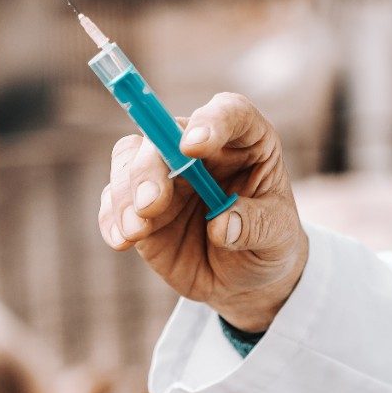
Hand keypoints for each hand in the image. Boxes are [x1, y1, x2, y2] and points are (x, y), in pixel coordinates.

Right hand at [98, 93, 307, 332]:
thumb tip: (221, 225)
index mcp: (246, 142)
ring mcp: (166, 175)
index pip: (230, 112)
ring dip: (126, 193)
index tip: (194, 146)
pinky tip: (121, 241)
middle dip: (150, 166)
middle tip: (150, 203)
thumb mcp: (279, 237)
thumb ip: (255, 226)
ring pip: (129, 159)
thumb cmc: (271, 243)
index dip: (211, 121)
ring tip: (136, 232)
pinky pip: (114, 200)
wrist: (246, 280)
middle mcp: (200, 150)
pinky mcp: (139, 205)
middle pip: (164, 134)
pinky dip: (111, 218)